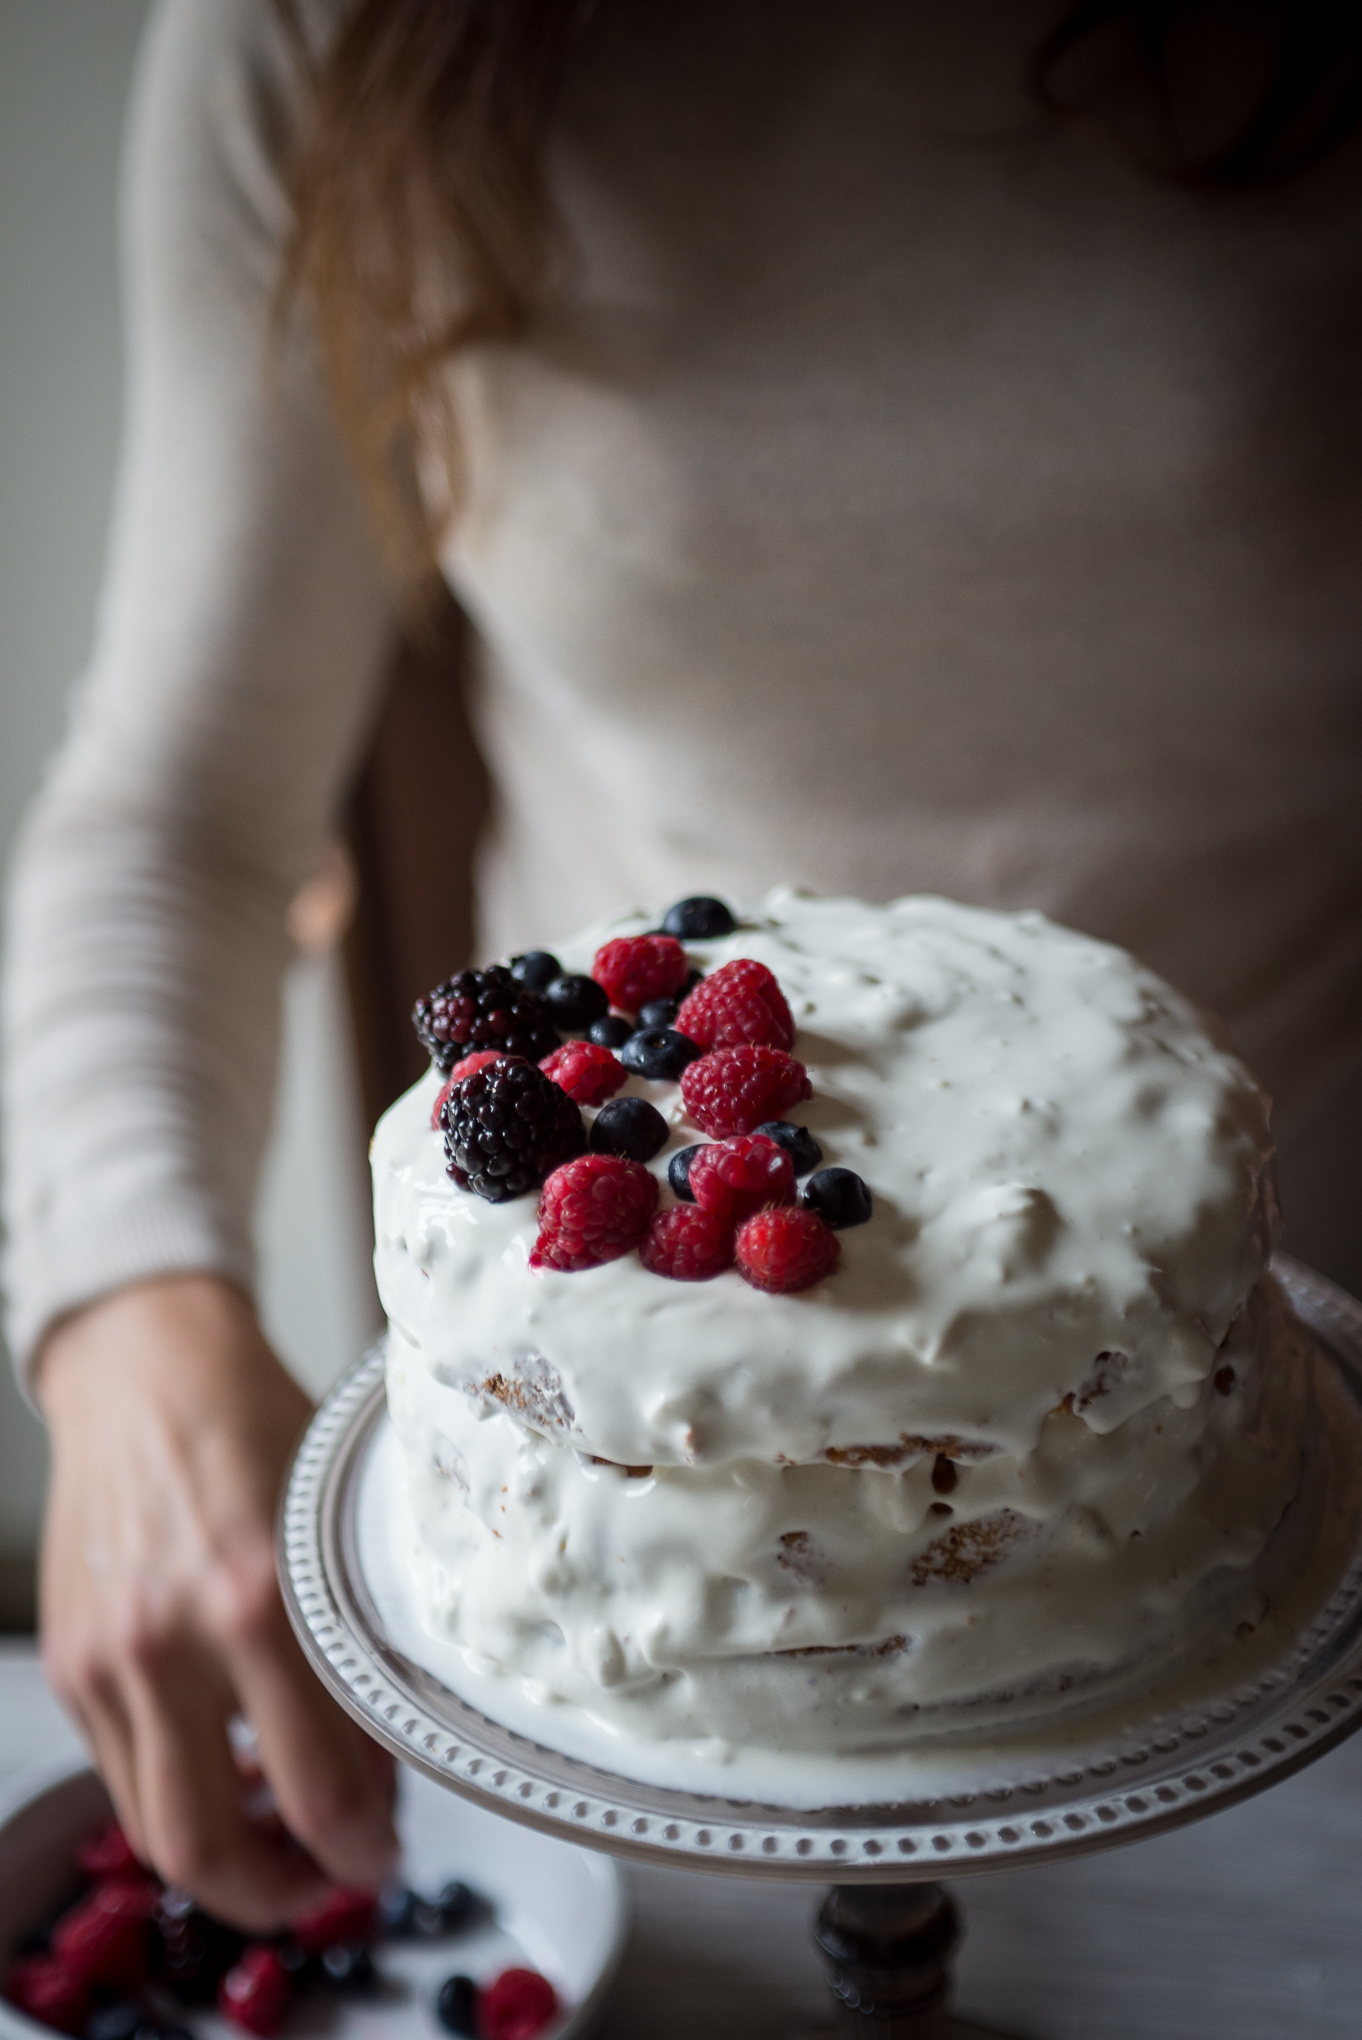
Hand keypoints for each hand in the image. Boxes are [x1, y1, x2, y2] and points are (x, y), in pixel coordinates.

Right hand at [36, 1274, 396, 1929]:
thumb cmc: (258, 1422)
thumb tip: (397, 1748)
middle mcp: (174, 1637)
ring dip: (229, 1863)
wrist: (147, 1365)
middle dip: (288, 1889)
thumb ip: (365, 1630)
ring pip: (160, 1828)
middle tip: (336, 1877)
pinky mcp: (72, 1661)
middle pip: (217, 1843)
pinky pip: (125, 1775)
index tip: (387, 1849)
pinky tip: (230, 1774)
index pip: (321, 1784)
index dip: (363, 1846)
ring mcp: (110, 1656)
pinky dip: (181, 1798)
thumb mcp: (339, 1515)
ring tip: (285, 1848)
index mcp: (264, 1593)